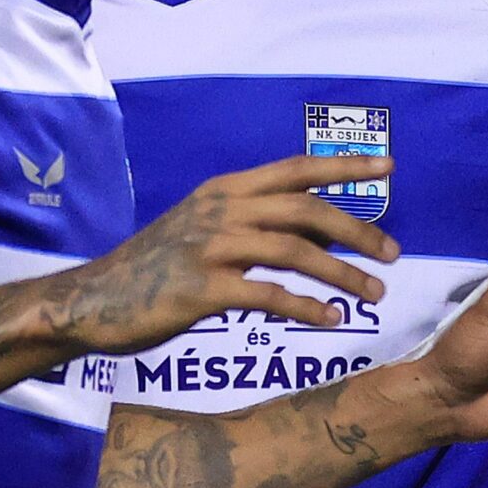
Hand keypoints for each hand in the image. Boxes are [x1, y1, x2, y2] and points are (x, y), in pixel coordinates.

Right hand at [62, 155, 399, 352]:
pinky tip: (330, 320)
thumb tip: (308, 223)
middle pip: (306, 210)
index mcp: (226, 190)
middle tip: (393, 254)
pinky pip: (267, 295)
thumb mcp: (201, 225)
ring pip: (294, 251)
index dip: (344, 167)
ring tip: (374, 294)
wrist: (93, 299)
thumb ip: (249, 218)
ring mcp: (210, 247)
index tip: (388, 168)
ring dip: (342, 273)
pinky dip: (305, 307)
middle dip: (357, 230)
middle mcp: (222, 210)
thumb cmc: (154, 266)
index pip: (296, 169)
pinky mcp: (200, 289)